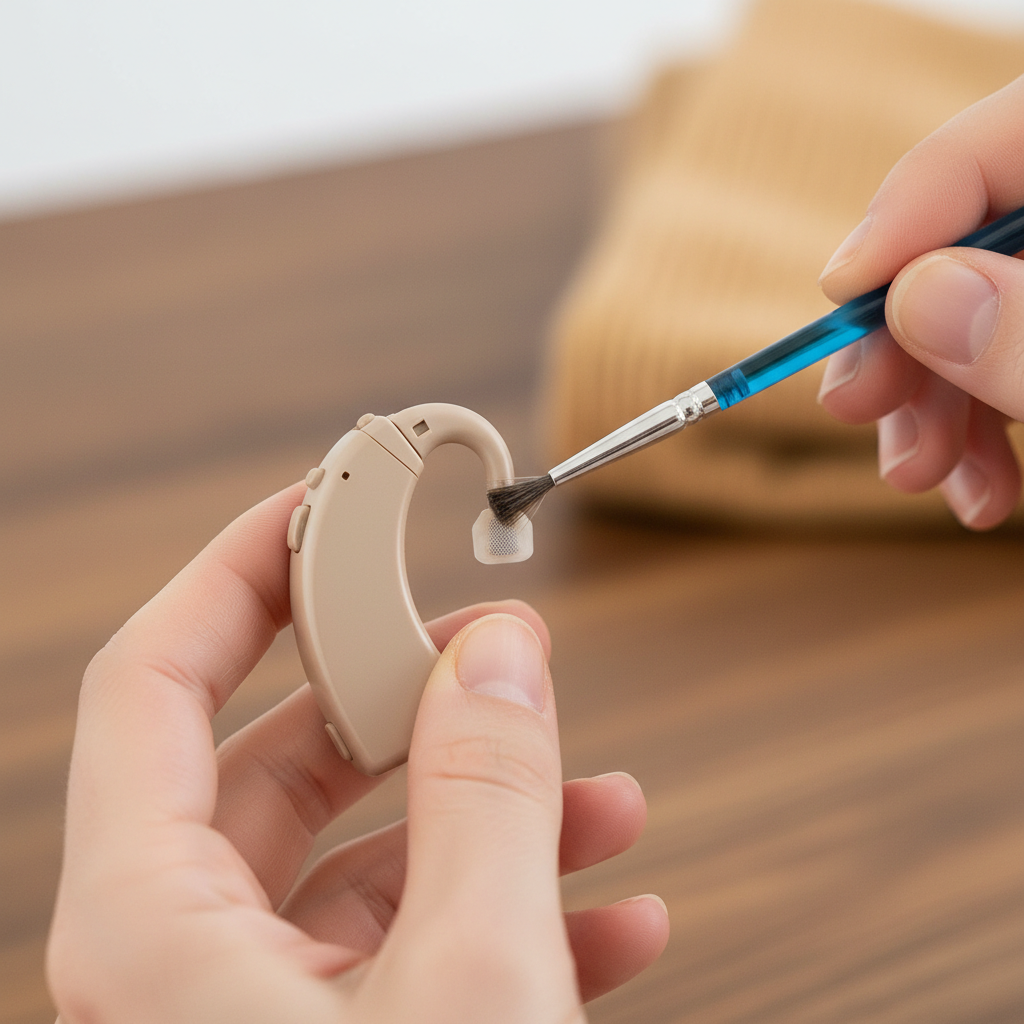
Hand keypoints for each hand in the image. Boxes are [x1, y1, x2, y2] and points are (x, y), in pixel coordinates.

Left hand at [47, 483, 667, 1022]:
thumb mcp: (468, 981)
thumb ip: (485, 796)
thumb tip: (501, 653)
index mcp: (150, 927)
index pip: (152, 679)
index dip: (238, 569)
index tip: (324, 503)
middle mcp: (178, 962)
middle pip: (280, 758)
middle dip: (410, 696)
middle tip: (501, 651)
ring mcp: (252, 1012)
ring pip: (367, 855)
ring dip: (493, 814)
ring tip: (606, 801)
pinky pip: (411, 945)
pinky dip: (510, 913)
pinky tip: (614, 912)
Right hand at [817, 74, 1023, 528]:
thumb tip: (919, 299)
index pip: (997, 143)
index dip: (906, 215)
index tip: (836, 297)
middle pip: (969, 244)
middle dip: (903, 339)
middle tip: (853, 408)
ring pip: (980, 318)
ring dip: (929, 406)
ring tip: (915, 476)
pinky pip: (1013, 368)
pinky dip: (982, 434)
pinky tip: (976, 489)